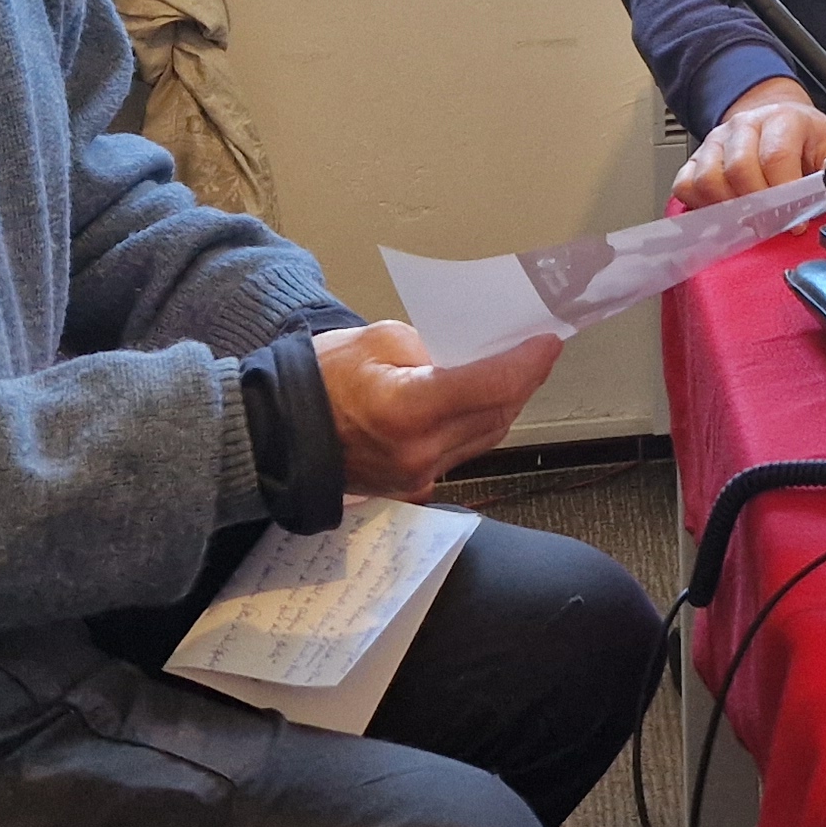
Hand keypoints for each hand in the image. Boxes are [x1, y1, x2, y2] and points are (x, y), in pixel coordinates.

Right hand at [316, 322, 561, 499]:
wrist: (276, 434)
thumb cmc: (320, 379)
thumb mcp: (378, 340)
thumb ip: (435, 347)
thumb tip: (475, 354)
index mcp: (408, 409)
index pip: (491, 385)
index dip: (528, 363)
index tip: (548, 341)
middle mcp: (420, 451)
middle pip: (497, 413)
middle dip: (524, 379)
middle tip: (537, 350)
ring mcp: (418, 476)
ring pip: (487, 436)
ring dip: (506, 403)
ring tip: (517, 371)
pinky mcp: (414, 486)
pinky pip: (464, 451)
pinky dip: (480, 424)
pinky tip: (484, 400)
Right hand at [674, 79, 825, 207]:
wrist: (777, 121)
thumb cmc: (804, 140)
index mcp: (782, 119)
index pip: (775, 157)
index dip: (785, 194)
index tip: (796, 221)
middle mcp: (745, 125)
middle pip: (738, 168)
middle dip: (757, 206)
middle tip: (772, 225)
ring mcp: (716, 141)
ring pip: (708, 178)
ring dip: (729, 208)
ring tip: (749, 221)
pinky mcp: (695, 158)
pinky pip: (685, 185)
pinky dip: (701, 206)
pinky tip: (723, 214)